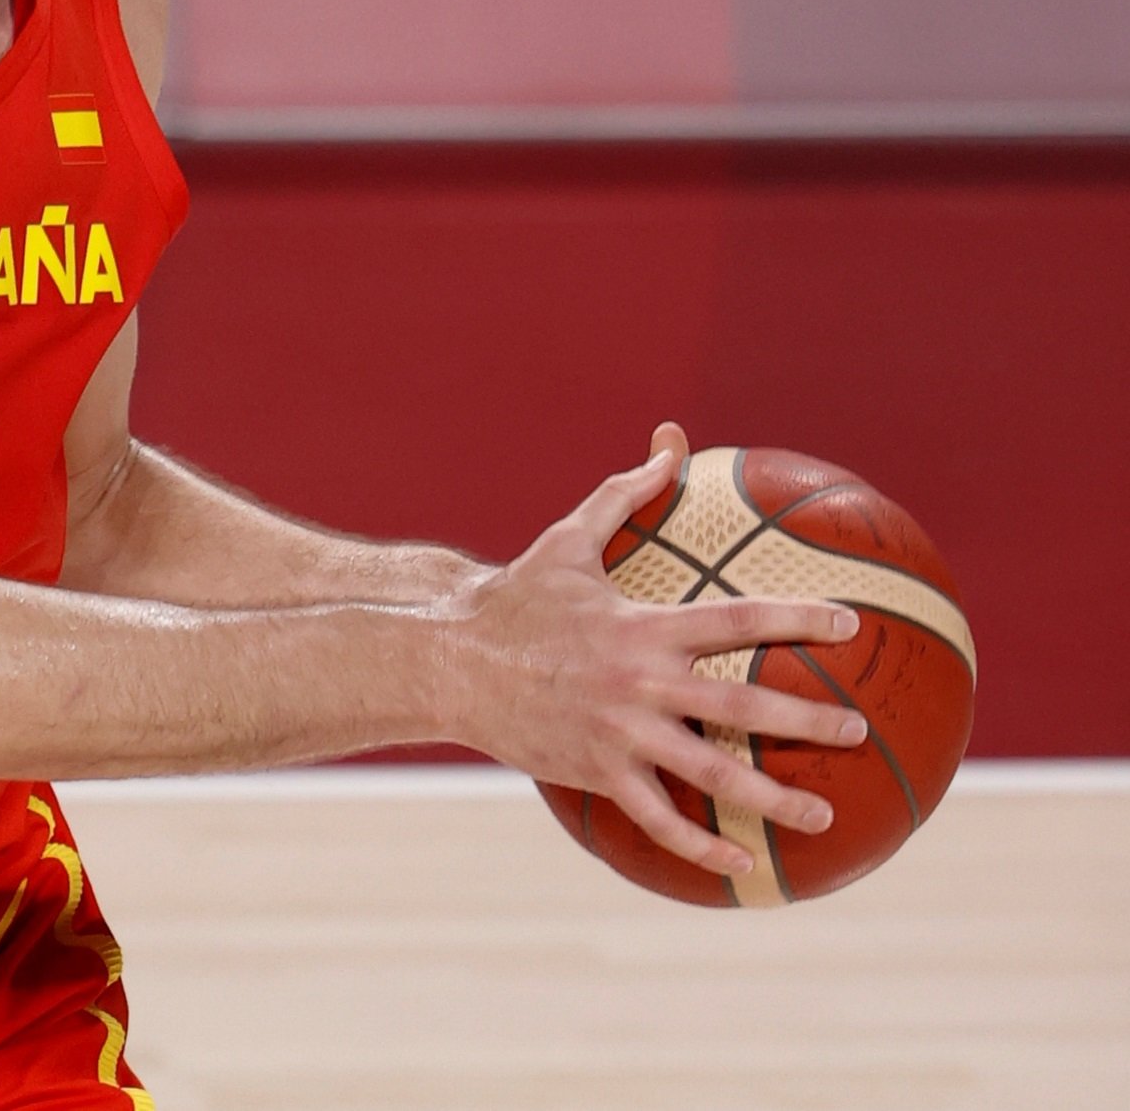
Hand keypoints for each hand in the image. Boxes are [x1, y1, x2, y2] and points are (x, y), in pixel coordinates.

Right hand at [438, 424, 869, 876]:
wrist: (451, 661)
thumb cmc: (516, 599)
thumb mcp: (568, 540)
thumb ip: (624, 495)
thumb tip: (669, 444)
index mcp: (642, 627)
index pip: (735, 620)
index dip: (795, 619)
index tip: (848, 625)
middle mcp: (638, 683)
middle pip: (740, 708)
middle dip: (806, 722)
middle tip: (858, 731)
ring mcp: (619, 734)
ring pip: (710, 775)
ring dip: (772, 800)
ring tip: (823, 818)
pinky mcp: (597, 771)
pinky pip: (658, 818)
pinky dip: (702, 846)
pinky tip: (743, 865)